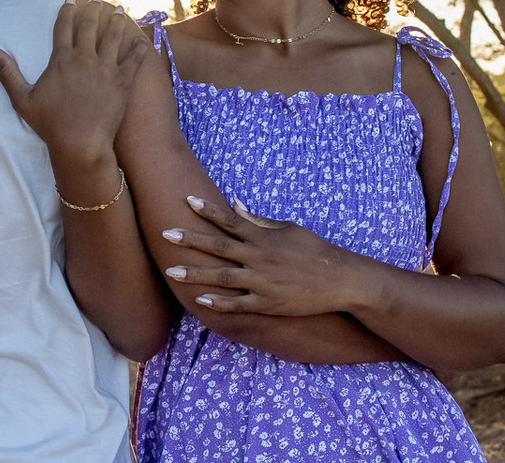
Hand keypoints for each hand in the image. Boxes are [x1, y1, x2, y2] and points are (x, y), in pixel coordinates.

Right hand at [0, 0, 149, 155]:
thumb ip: (7, 73)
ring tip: (120, 9)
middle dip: (94, 8)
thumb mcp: (22, 99)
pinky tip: (142, 38)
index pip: (64, 26)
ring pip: (113, 36)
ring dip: (116, 20)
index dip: (67, 9)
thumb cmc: (49, 123)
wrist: (80, 143)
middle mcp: (84, 58)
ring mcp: (106, 68)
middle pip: (90, 25)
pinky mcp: (123, 81)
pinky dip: (139, 46)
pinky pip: (135, 58)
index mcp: (61, 59)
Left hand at [161, 194, 355, 316]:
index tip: (187, 200)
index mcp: (263, 237)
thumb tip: (234, 203)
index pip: (230, 220)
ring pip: (222, 277)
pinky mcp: (268, 303)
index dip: (208, 211)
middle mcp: (259, 257)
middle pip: (218, 247)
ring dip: (195, 274)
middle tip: (166, 234)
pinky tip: (199, 301)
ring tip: (171, 271)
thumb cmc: (313, 250)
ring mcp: (262, 281)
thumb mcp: (288, 228)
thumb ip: (258, 219)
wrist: (339, 280)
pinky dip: (219, 303)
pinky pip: (238, 304)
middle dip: (191, 240)